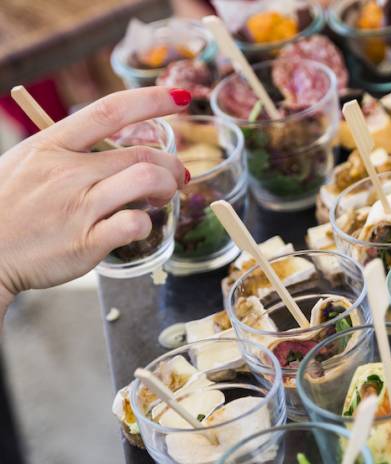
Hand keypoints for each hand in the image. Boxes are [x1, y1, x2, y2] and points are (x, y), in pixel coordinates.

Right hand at [0, 87, 190, 312]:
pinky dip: (147, 223)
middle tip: (175, 176)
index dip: (151, 101)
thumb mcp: (27, 162)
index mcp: (51, 145)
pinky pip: (135, 224)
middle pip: (142, 154)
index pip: (109, 111)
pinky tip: (139, 225)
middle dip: (171, 164)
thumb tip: (110, 140)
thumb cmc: (6, 208)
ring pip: (147, 181)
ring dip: (168, 188)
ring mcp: (78, 207)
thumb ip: (67, 149)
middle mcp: (67, 172)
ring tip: (163, 197)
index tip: (180, 99)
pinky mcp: (86, 242)